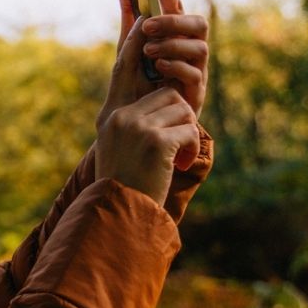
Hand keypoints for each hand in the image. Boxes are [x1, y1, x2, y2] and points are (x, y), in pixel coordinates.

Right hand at [94, 86, 200, 207]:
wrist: (117, 212)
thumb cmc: (122, 186)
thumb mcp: (117, 150)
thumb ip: (133, 129)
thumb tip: (166, 112)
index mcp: (115, 118)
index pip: (154, 95)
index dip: (170, 113)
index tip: (169, 137)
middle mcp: (126, 118)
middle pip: (171, 96)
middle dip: (183, 118)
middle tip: (180, 144)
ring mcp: (141, 128)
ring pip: (184, 111)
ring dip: (189, 134)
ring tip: (180, 158)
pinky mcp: (158, 142)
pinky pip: (191, 132)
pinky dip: (192, 150)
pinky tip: (181, 166)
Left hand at [97, 0, 208, 170]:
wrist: (137, 131)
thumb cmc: (136, 87)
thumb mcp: (128, 49)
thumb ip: (129, 19)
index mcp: (174, 38)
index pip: (177, 8)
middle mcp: (189, 52)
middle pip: (198, 24)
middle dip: (174, 20)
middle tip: (148, 24)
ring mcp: (196, 72)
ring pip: (200, 47)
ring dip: (174, 43)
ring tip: (149, 50)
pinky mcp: (195, 95)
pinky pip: (196, 74)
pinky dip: (176, 65)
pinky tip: (159, 66)